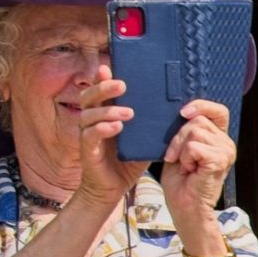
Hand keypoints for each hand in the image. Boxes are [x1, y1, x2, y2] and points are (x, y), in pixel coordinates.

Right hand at [69, 74, 141, 208]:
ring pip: (88, 114)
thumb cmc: (126, 162)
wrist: (112, 189)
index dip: (102, 78)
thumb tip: (171, 109)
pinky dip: (102, 129)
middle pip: (89, 96)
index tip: (110, 67)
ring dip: (107, 110)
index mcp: (102, 114)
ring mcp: (86, 135)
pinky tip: (117, 127)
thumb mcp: (141, 140)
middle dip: (103, 88)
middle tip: (123, 85)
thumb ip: (149, 125)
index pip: (99, 90)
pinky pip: (90, 135)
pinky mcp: (87, 151)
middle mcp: (91, 121)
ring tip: (128, 112)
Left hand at [159, 98, 236, 233]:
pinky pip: (194, 146)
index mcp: (219, 139)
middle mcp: (226, 144)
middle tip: (176, 157)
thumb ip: (186, 130)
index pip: (218, 110)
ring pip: (194, 131)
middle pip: (198, 120)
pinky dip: (185, 158)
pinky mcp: (219, 161)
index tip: (183, 113)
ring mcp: (226, 152)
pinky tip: (189, 170)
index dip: (201, 106)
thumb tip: (181, 110)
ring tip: (185, 166)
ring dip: (181, 149)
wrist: (184, 208)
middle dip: (179, 137)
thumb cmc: (180, 182)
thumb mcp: (180, 148)